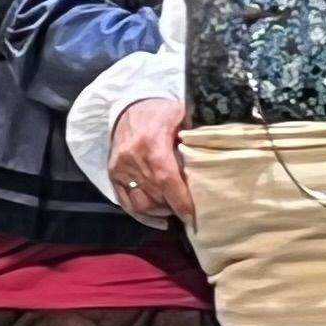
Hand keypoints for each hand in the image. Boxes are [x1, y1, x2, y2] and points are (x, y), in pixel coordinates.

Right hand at [105, 98, 191, 226]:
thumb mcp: (179, 115)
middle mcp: (133, 159)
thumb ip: (193, 136)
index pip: (167, 181)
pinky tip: (159, 220)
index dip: (180, 201)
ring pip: (141, 203)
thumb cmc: (158, 111)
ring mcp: (120, 169)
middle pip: (156, 195)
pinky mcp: (113, 174)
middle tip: (189, 211)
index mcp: (152, 144)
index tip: (192, 216)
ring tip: (174, 210)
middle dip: (173, 207)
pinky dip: (142, 216)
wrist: (128, 105)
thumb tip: (211, 156)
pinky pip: (126, 203)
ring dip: (160, 211)